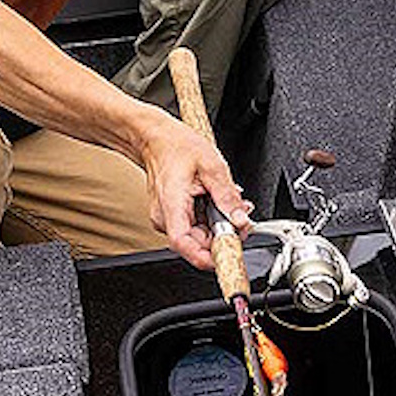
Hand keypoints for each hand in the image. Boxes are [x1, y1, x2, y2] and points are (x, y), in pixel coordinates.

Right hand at [138, 113, 251, 268]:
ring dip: (219, 227)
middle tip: (241, 221)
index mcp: (172, 205)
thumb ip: (228, 195)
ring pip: (200, 236)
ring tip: (230, 205)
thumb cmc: (176, 146)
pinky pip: (196, 227)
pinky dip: (211, 220)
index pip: (184, 244)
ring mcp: (168, 219)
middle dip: (223, 236)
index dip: (206, 257)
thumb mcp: (211, 165)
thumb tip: (241, 220)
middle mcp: (166, 217)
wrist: (155, 138)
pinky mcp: (175, 217)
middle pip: (198, 243)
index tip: (227, 258)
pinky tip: (218, 204)